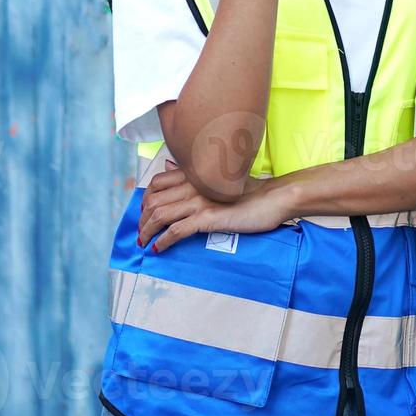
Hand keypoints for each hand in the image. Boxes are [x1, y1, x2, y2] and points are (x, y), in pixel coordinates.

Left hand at [138, 159, 294, 253]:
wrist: (273, 199)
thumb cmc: (249, 191)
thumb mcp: (219, 179)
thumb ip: (193, 174)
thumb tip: (168, 167)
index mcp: (195, 174)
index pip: (157, 183)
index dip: (146, 199)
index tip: (145, 213)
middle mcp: (193, 184)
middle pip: (153, 200)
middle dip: (142, 219)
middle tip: (141, 232)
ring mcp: (200, 201)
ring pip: (160, 215)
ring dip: (147, 231)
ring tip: (145, 242)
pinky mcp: (208, 218)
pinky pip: (176, 230)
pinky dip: (163, 240)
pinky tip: (159, 248)